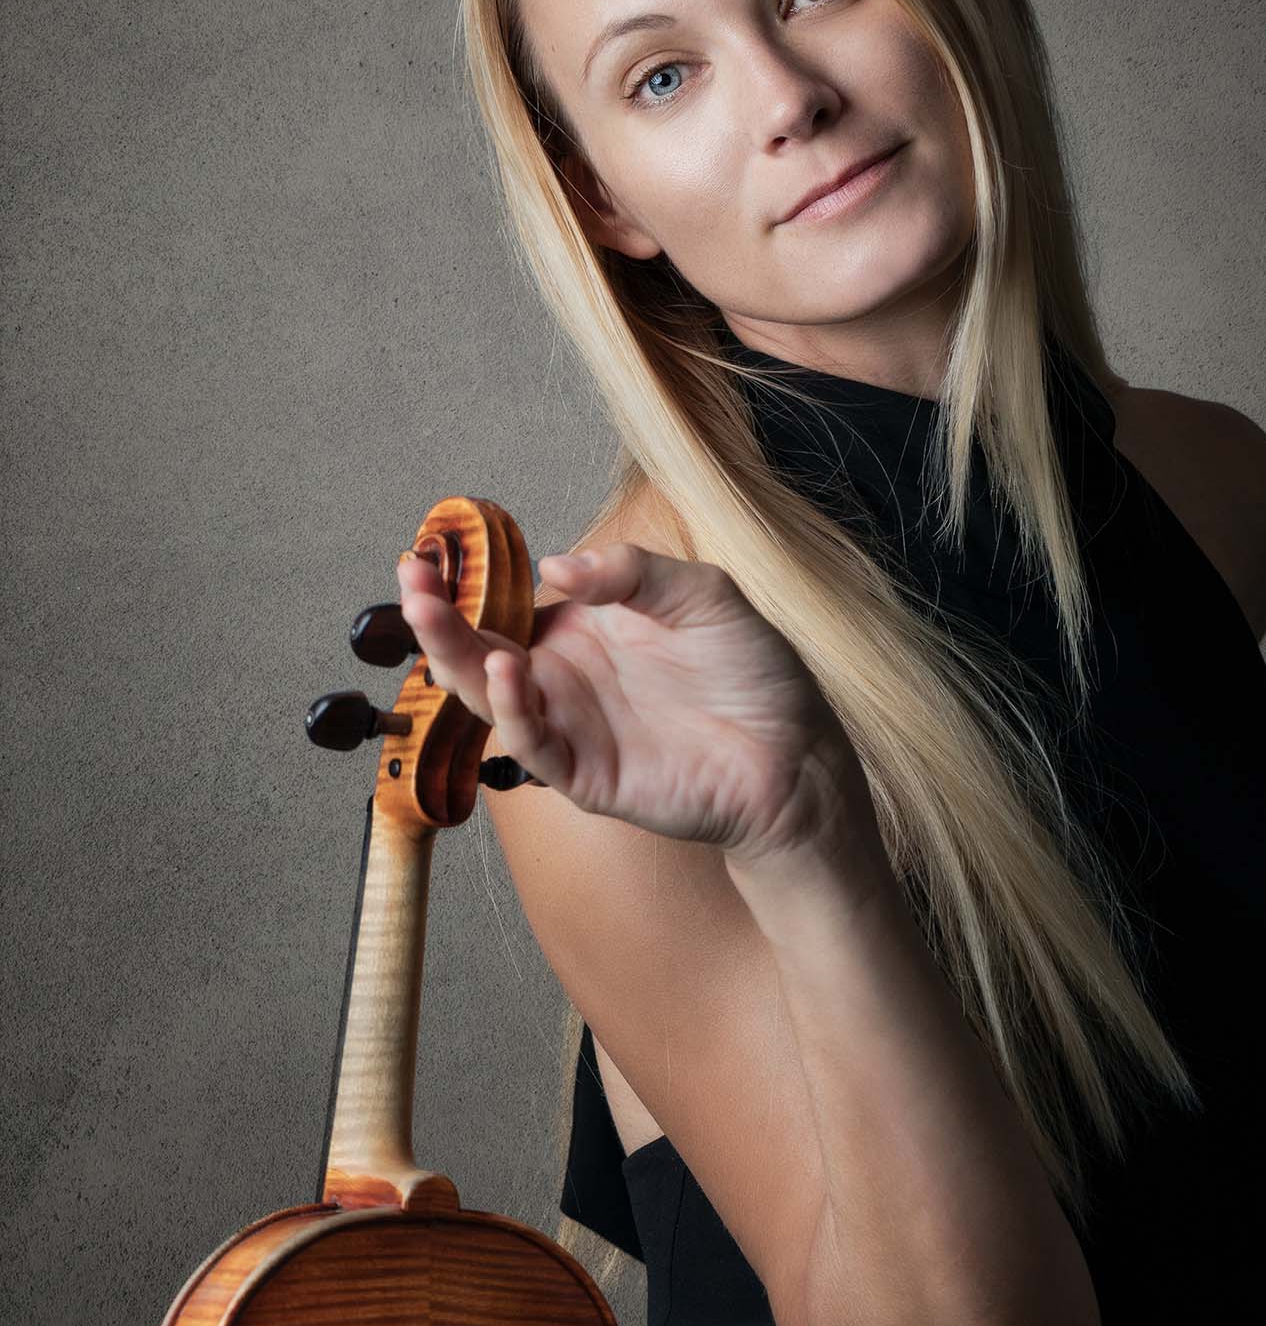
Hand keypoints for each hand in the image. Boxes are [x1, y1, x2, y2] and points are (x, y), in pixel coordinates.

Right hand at [396, 539, 864, 864]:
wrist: (795, 754)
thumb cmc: (752, 674)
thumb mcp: (701, 594)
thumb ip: (632, 573)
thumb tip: (555, 567)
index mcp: (582, 631)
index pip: (506, 604)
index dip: (465, 581)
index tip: (430, 550)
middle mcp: (564, 679)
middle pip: (478, 649)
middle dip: (436, 616)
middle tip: (410, 578)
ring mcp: (571, 727)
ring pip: (488, 697)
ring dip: (454, 657)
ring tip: (432, 615)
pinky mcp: (586, 775)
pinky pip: (533, 745)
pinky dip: (513, 712)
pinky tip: (510, 671)